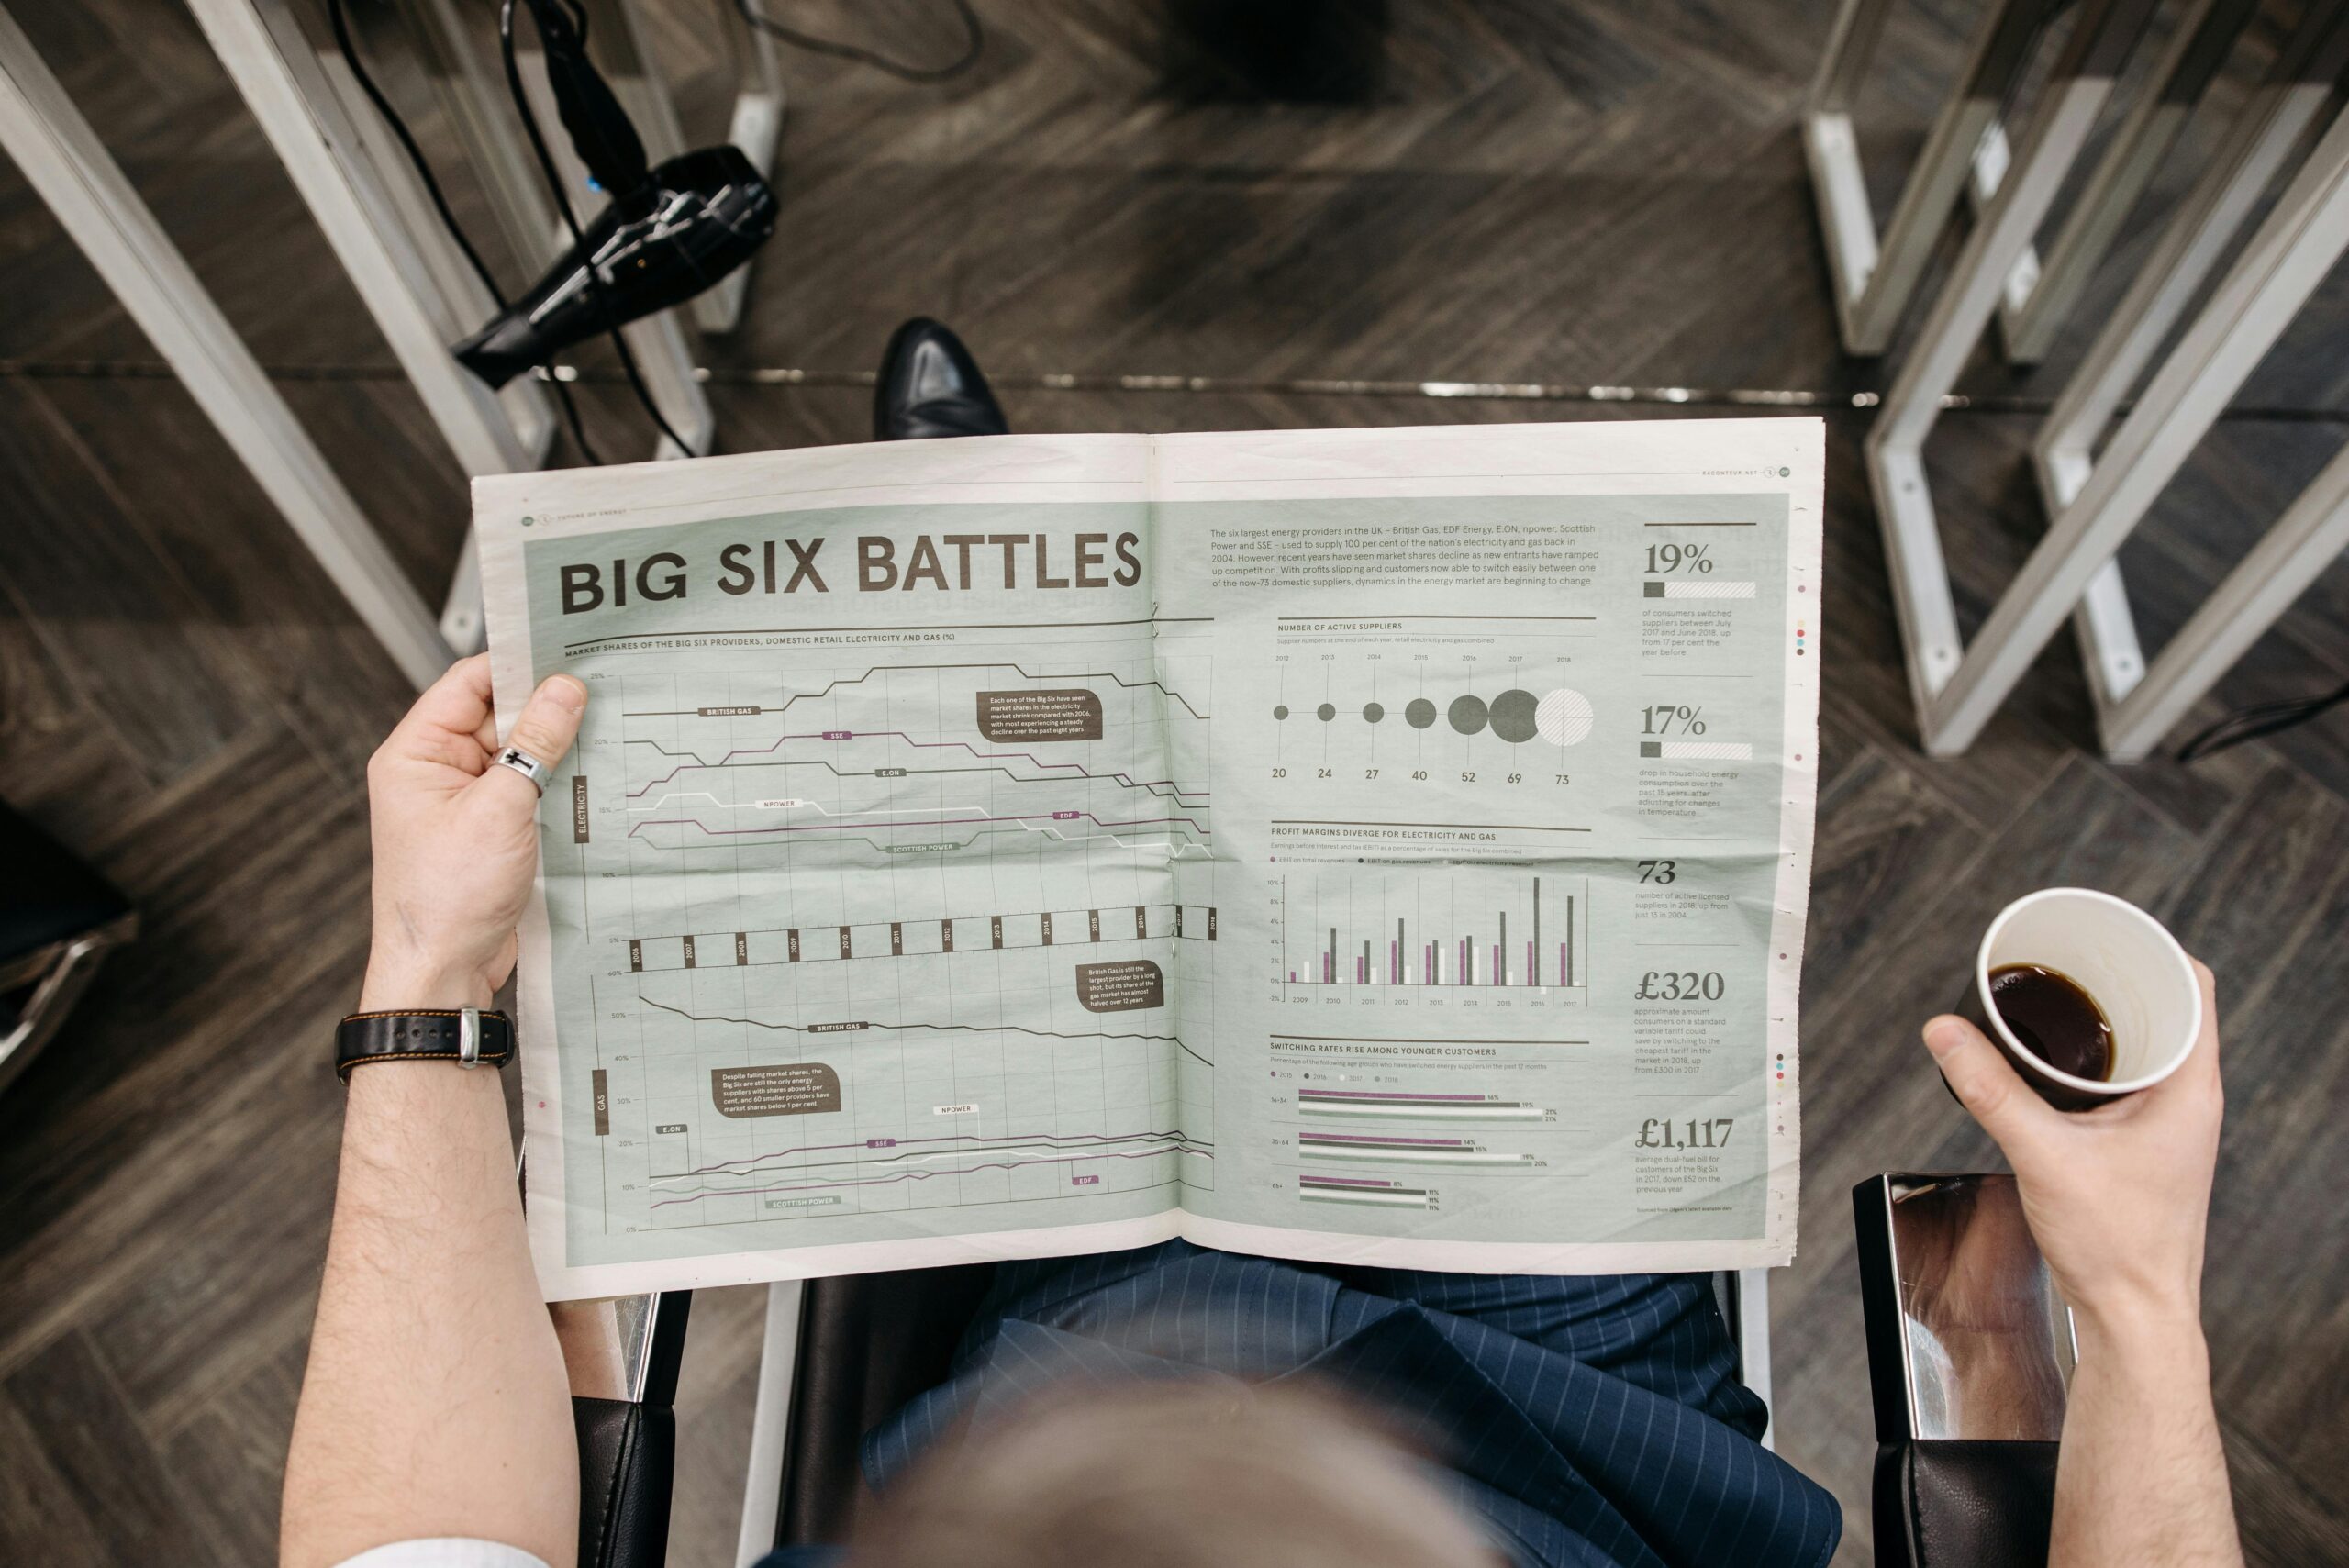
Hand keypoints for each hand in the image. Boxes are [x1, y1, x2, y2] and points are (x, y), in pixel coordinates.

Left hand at [360, 654, 586, 1009]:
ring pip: (521, 754)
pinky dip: (559, 784)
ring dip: (558, 750)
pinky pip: (531, 789)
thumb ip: (535, 744)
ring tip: (604, 737)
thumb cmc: (446, 899)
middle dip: (548, 709)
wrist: (444, 972)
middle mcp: (437, 772)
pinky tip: (593, 779)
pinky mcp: (493, 830)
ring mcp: (467, 802)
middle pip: (500, 716)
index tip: (568, 655)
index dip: (517, 666)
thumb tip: (564, 691)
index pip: (468, 683)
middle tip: (601, 695)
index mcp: (415, 754)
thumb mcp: (499, 809)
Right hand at [1922, 959, 2221, 1342]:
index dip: (2151, 948)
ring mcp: (2171, 1125)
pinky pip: (2127, 1079)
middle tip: (2060, 956)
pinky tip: (2052, 1063)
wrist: (2133, 1317)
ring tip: (2050, 999)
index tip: (2103, 930)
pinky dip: (2093, 1058)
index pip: (2194, 986)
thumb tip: (1945, 1031)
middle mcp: (2189, 1101)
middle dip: (2113, 977)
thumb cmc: (2117, 1247)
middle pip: (2167, 1008)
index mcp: (2188, 1090)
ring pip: (2145, 1045)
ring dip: (2102, 1019)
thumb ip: (1989, 1090)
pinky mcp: (2146, 1145)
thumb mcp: (2043, 1155)